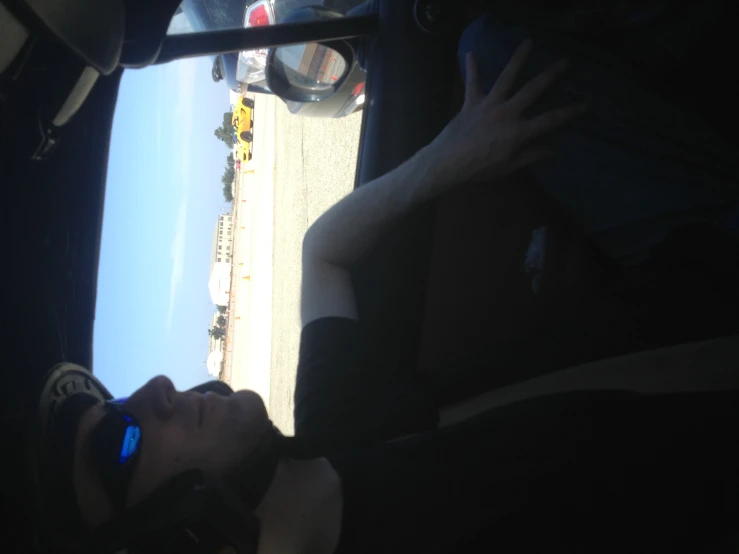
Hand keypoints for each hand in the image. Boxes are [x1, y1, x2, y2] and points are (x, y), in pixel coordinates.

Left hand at [429, 40, 585, 184]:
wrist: (449, 162)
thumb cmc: (479, 168)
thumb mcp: (508, 167)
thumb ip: (531, 156)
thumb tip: (553, 150)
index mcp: (519, 131)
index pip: (549, 120)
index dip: (568, 112)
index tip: (583, 104)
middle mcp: (507, 112)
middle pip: (533, 89)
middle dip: (550, 75)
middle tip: (563, 62)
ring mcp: (489, 104)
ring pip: (507, 77)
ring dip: (518, 58)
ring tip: (528, 43)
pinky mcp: (471, 102)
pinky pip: (472, 82)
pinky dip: (472, 68)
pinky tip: (471, 53)